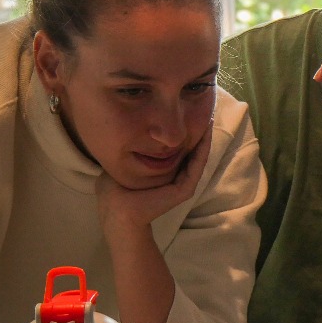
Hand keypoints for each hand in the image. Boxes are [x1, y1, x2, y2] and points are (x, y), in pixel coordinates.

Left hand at [97, 122, 213, 234]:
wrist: (116, 212)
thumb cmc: (113, 192)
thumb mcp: (121, 164)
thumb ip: (127, 152)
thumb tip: (122, 136)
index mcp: (164, 175)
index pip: (178, 151)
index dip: (183, 132)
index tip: (186, 113)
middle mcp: (176, 179)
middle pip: (191, 151)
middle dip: (197, 131)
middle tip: (203, 110)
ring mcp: (183, 185)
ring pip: (198, 156)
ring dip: (205, 138)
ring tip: (208, 117)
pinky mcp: (184, 189)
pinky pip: (197, 165)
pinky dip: (202, 149)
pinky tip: (205, 133)